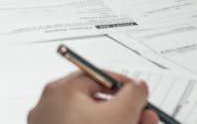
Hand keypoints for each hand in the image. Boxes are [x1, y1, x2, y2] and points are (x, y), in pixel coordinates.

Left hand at [28, 72, 158, 123]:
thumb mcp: (121, 114)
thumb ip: (133, 95)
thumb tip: (138, 87)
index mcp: (60, 90)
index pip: (96, 77)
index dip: (123, 86)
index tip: (140, 94)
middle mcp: (50, 108)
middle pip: (95, 102)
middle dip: (125, 110)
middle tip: (146, 116)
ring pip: (90, 121)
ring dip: (119, 123)